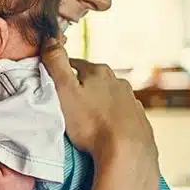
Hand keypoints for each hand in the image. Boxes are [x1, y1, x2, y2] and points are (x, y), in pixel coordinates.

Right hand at [40, 42, 154, 168]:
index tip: (54, 84)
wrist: (127, 151)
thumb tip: (50, 38)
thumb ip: (56, 63)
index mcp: (99, 72)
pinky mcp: (139, 120)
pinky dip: (113, 118)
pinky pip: (122, 114)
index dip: (63, 72)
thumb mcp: (64, 90)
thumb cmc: (91, 123)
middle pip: (95, 79)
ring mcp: (132, 100)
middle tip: (69, 104)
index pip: (75, 64)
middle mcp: (118, 82)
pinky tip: (107, 130)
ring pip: (110, 96)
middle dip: (83, 87)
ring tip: (88, 119)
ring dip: (99, 102)